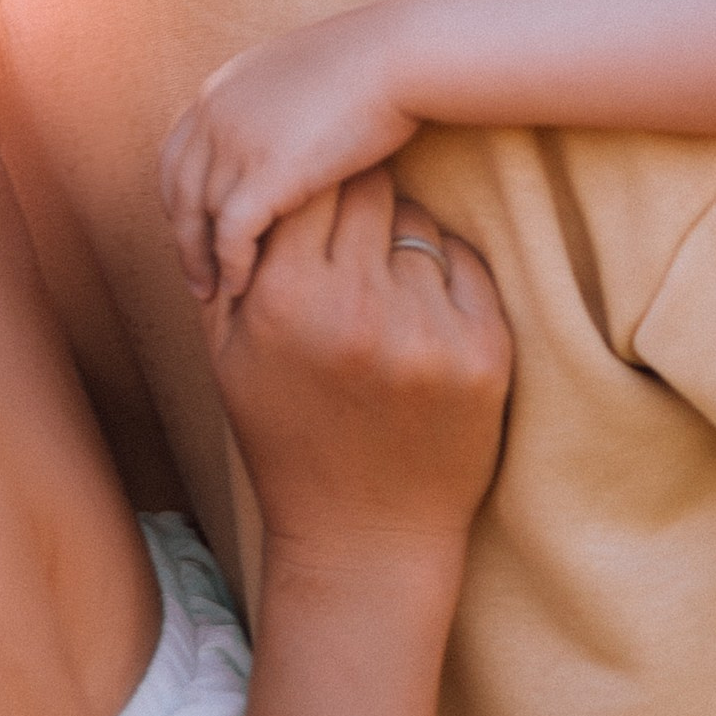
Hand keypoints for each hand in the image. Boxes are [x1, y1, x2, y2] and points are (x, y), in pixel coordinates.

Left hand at [161, 17, 423, 304]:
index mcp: (220, 89)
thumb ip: (278, 101)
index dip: (182, 201)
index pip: (177, 157)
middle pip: (179, 192)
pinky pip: (232, 234)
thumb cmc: (374, 62)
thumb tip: (288, 123)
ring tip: (220, 294)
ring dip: (205, 260)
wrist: (400, 54)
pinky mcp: (265, 173)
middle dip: (185, 239)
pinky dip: (232, 265)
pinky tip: (244, 288)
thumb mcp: (303, 73)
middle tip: (198, 279)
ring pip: (199, 218)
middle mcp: (215, 114)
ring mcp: (235, 142)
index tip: (196, 232)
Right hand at [199, 173, 510, 570]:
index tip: (315, 191)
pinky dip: (444, 275)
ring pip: (419, 225)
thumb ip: (231, 267)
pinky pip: (465, 264)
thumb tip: (243, 183)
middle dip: (358, 198)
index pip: (308, 184)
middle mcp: (358, 308)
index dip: (311, 181)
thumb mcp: (230, 357)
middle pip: (370, 188)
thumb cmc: (286, 437)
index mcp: (285, 300)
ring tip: (383, 286)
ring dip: (401, 239)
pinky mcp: (485, 350)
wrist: (365, 534)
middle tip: (354, 226)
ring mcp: (427, 329)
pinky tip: (421, 315)